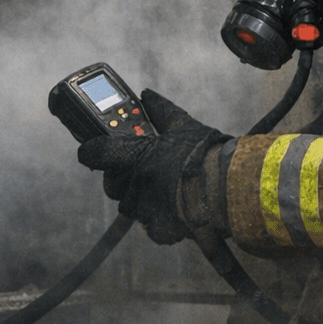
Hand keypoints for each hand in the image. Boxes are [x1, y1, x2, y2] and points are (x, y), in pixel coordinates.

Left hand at [77, 90, 230, 244]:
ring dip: (141, 197)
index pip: (96, 153)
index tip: (90, 149)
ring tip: (165, 188)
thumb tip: (148, 94)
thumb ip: (161, 110)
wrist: (232, 186)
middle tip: (141, 169)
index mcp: (137, 155)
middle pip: (111, 183)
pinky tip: (175, 207)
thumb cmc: (208, 153)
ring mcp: (146, 208)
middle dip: (122, 177)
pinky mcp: (159, 229)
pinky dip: (159, 219)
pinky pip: (148, 225)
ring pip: (130, 205)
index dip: (91, 150)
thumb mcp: (184, 125)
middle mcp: (137, 182)